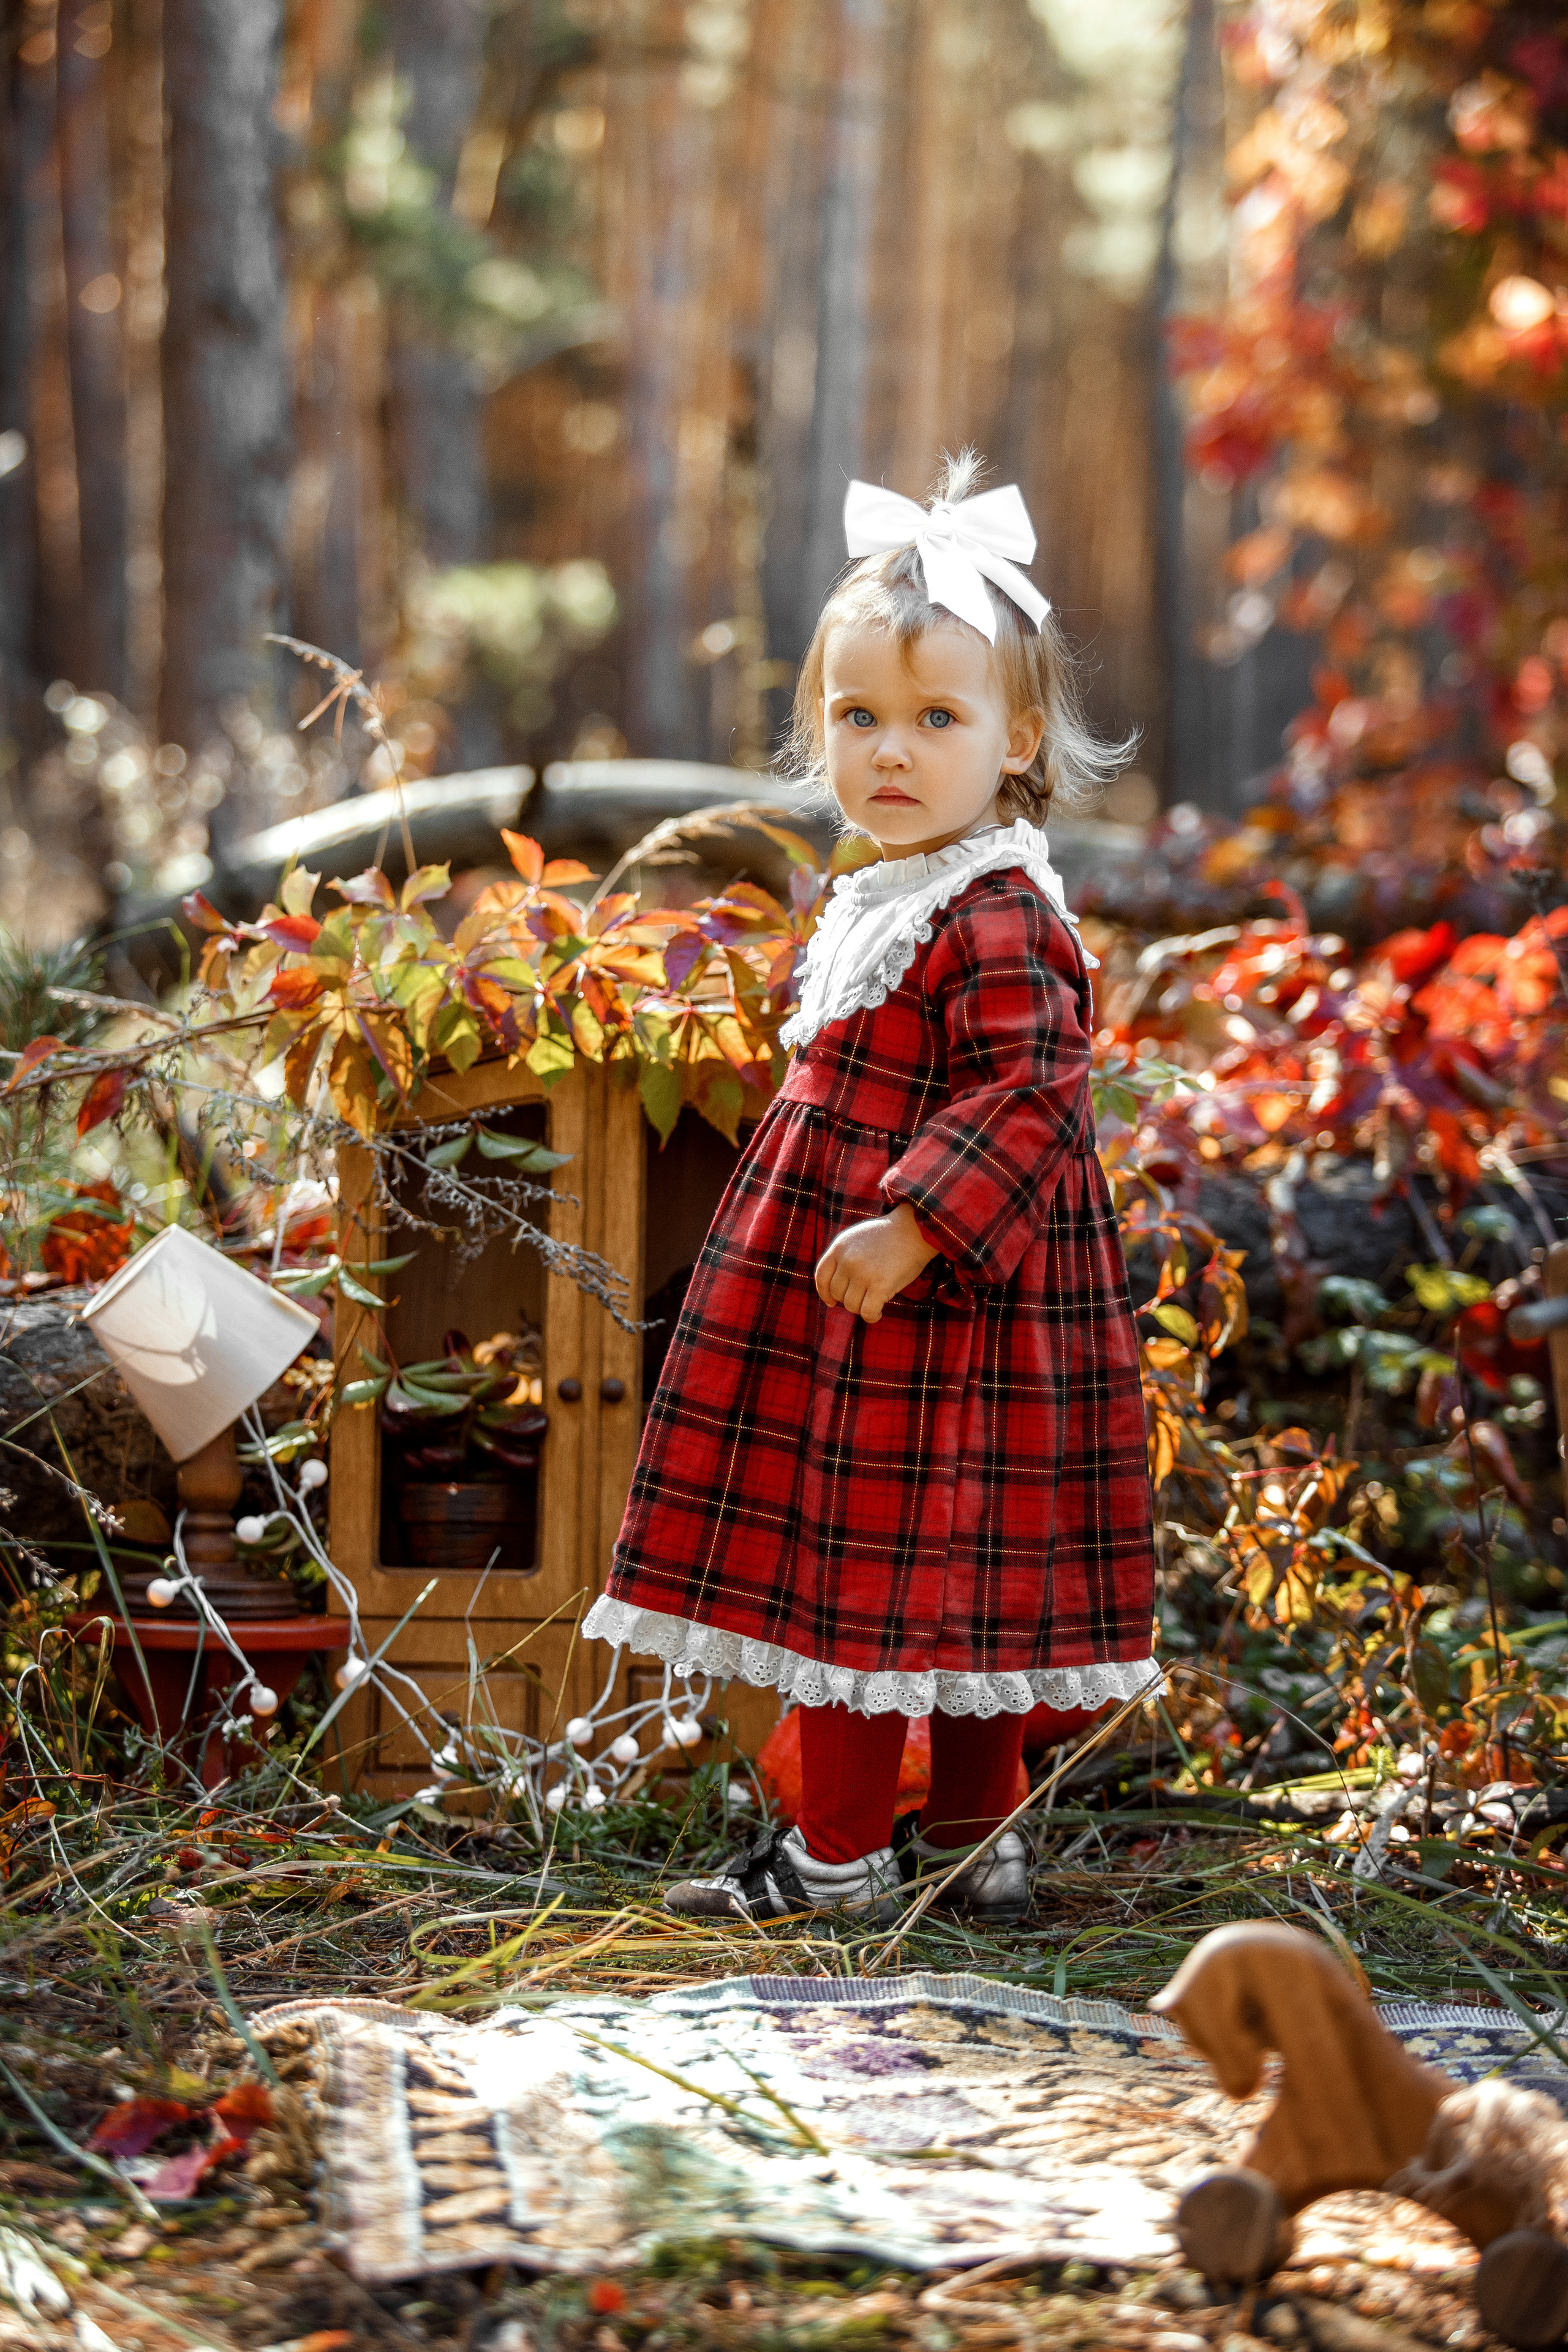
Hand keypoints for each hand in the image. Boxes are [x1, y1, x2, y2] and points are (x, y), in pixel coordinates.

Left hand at [814, 1201, 938, 1323]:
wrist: (914, 1230)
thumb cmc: (889, 1235)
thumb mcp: (857, 1237)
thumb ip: (844, 1256)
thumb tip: (836, 1288)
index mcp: (840, 1247)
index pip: (821, 1276)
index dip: (824, 1293)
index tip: (831, 1302)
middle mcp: (848, 1260)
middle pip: (837, 1293)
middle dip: (848, 1300)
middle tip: (864, 1298)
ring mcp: (863, 1273)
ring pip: (851, 1305)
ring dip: (861, 1308)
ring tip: (873, 1303)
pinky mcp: (880, 1285)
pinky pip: (867, 1312)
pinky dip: (872, 1316)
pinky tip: (879, 1312)